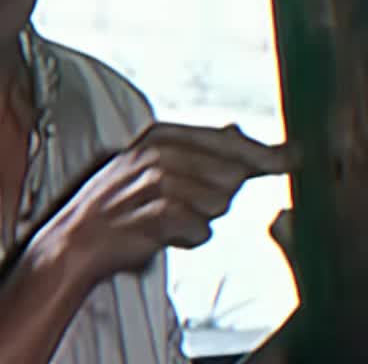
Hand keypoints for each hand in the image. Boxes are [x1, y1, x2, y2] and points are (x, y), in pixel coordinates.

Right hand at [42, 122, 293, 286]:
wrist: (77, 238)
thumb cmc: (120, 203)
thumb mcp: (154, 163)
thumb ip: (198, 148)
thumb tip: (238, 130)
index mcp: (159, 135)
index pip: (225, 140)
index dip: (261, 152)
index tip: (291, 158)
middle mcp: (156, 153)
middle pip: (229, 172)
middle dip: (221, 193)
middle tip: (190, 204)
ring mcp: (152, 183)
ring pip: (217, 202)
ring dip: (202, 218)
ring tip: (172, 219)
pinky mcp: (152, 215)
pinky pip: (199, 229)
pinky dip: (190, 237)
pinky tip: (169, 234)